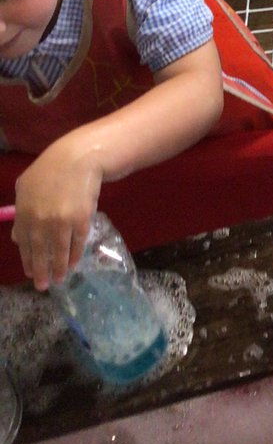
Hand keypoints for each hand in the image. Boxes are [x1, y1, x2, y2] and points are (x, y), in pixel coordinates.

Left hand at [12, 134, 102, 290]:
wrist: (80, 157)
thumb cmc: (52, 168)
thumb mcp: (27, 185)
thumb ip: (21, 210)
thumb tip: (19, 236)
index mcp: (24, 212)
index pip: (25, 244)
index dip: (28, 260)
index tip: (31, 272)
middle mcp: (40, 220)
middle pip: (40, 253)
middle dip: (41, 272)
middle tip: (43, 285)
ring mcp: (61, 222)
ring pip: (58, 252)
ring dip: (58, 268)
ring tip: (59, 279)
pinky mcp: (80, 221)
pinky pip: (76, 243)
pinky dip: (74, 255)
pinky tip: (73, 262)